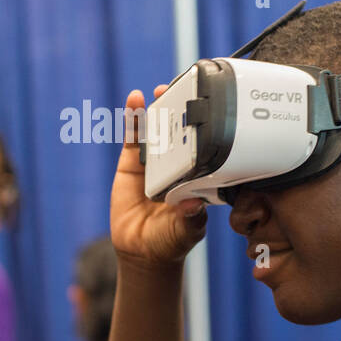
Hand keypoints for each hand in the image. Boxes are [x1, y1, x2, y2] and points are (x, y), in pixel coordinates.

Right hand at [111, 85, 208, 265]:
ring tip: (160, 90)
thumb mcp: (185, 230)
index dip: (205, 126)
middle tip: (185, 89)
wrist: (141, 251)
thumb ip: (190, 218)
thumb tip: (194, 206)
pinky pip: (133, 137)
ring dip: (158, 108)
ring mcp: (154, 161)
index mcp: (196, 175)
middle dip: (182, 110)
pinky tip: (134, 101)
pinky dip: (133, 119)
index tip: (209, 108)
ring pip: (157, 130)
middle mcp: (177, 164)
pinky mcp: (131, 163)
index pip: (202, 145)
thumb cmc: (171, 240)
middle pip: (180, 131)